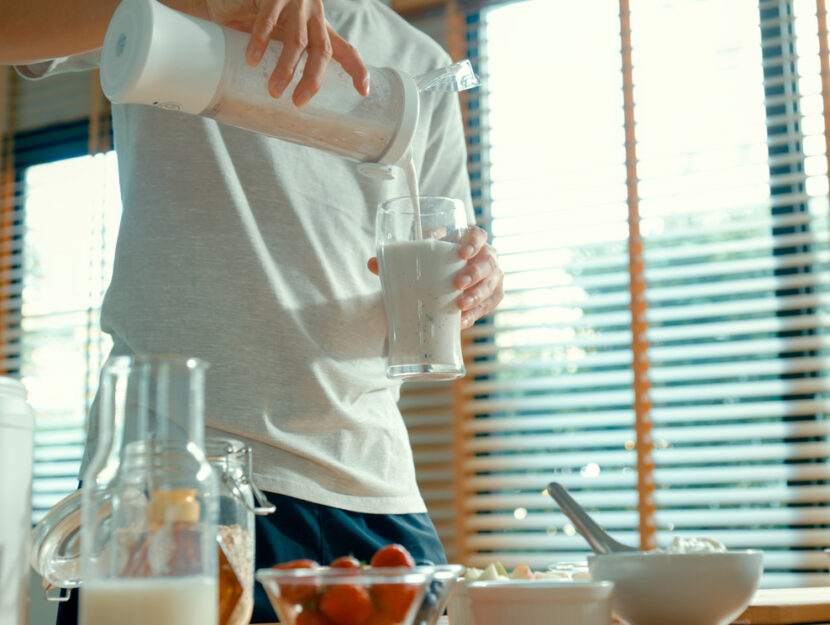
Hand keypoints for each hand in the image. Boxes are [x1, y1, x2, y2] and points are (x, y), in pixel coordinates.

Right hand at [200, 0, 369, 105]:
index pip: (345, 50)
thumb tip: (277, 92)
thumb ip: (287, 53)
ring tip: (274, 90)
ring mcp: (295, 4)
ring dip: (286, 68)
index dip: (357, 70)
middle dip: (313, 79)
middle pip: (322, 51)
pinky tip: (253, 60)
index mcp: (320, 27)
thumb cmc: (268, 10)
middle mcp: (313, 15)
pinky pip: (268, 21)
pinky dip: (260, 41)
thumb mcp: (286, 31)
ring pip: (297, 40)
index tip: (363, 92)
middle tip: (298, 101)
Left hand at [367, 226, 504, 329]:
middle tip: (457, 284)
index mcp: (469, 240)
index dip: (474, 242)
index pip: (479, 234)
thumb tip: (372, 263)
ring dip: (478, 296)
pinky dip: (476, 313)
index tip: (461, 253)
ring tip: (460, 305)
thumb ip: (395, 259)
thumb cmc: (432, 265)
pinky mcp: (491, 297)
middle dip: (475, 273)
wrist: (442, 283)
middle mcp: (486, 257)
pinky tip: (462, 321)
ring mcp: (492, 277)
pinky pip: (489, 305)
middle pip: (489, 262)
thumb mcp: (417, 259)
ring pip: (492, 285)